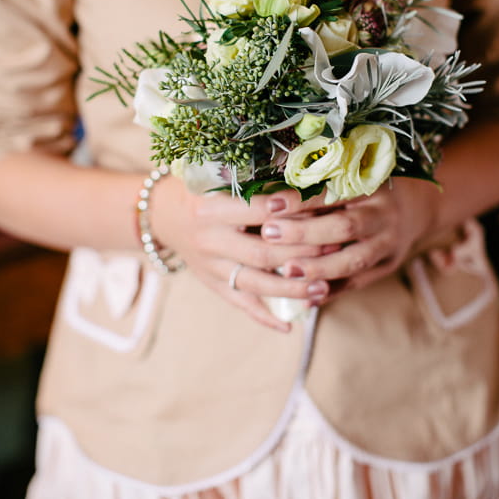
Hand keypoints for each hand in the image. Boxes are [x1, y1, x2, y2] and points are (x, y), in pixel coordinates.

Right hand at [153, 176, 331, 331]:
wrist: (163, 215)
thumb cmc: (201, 189)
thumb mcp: (218, 177)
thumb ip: (253, 180)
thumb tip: (302, 174)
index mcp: (211, 208)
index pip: (259, 210)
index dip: (293, 209)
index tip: (325, 205)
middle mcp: (210, 240)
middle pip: (262, 252)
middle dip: (301, 253)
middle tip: (335, 247)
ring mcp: (211, 267)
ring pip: (256, 284)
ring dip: (292, 289)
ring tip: (324, 287)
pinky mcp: (213, 285)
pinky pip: (241, 305)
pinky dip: (265, 317)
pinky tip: (290, 325)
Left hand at [259, 177, 441, 302]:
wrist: (416, 208)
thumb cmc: (370, 189)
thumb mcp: (354, 177)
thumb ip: (322, 186)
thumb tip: (273, 194)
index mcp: (371, 187)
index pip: (333, 193)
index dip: (301, 199)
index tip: (270, 204)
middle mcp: (383, 215)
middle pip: (345, 227)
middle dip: (305, 233)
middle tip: (270, 234)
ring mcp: (388, 244)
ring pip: (354, 261)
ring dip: (319, 268)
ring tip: (287, 271)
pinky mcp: (387, 267)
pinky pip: (358, 283)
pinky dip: (332, 292)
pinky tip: (305, 299)